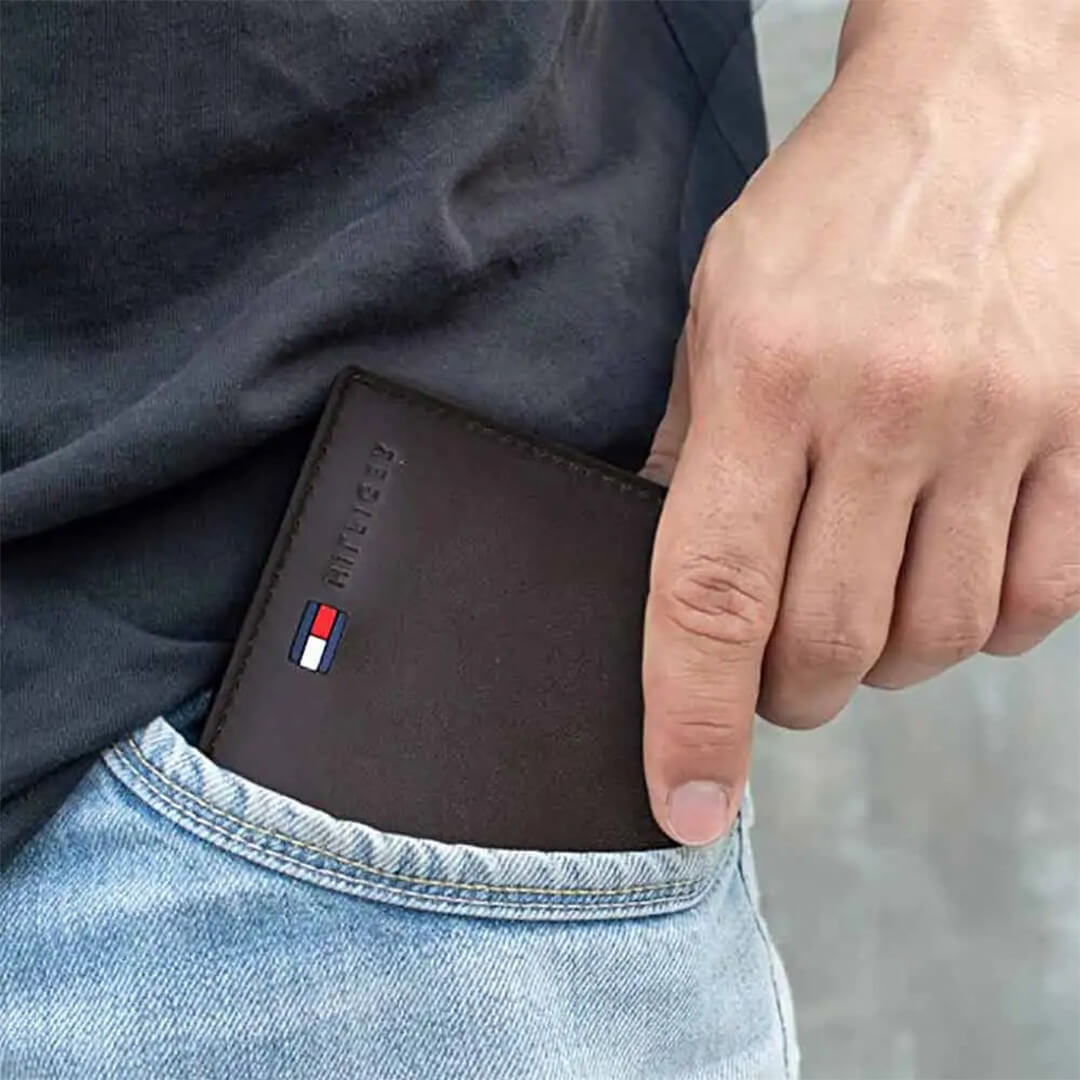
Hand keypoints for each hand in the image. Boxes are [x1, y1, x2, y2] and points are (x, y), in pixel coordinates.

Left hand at [640, 0, 1079, 844]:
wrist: (986, 109)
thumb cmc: (833, 217)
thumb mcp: (717, 313)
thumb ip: (690, 451)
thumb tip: (669, 579)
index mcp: (764, 378)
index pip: (710, 596)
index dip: (692, 722)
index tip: (687, 808)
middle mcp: (885, 407)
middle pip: (829, 643)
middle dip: (790, 694)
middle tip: (775, 670)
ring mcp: (998, 422)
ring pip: (936, 638)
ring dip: (883, 660)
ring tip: (859, 605)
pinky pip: (1038, 601)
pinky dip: (980, 623)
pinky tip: (946, 573)